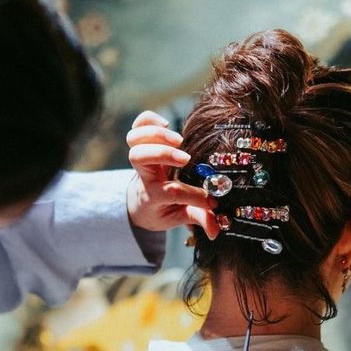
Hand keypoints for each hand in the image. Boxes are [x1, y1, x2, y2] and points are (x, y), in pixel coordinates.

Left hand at [125, 111, 220, 239]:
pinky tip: (167, 125)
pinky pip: (138, 124)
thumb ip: (198, 220)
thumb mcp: (179, 218)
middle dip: (162, 153)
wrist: (141, 202)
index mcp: (152, 195)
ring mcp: (141, 158)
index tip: (212, 201)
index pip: (171, 192)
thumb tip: (217, 230)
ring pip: (134, 139)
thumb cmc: (163, 209)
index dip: (194, 196)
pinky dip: (150, 120)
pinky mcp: (142, 143)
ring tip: (179, 141)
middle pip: (138, 157)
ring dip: (156, 135)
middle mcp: (144, 174)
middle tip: (185, 159)